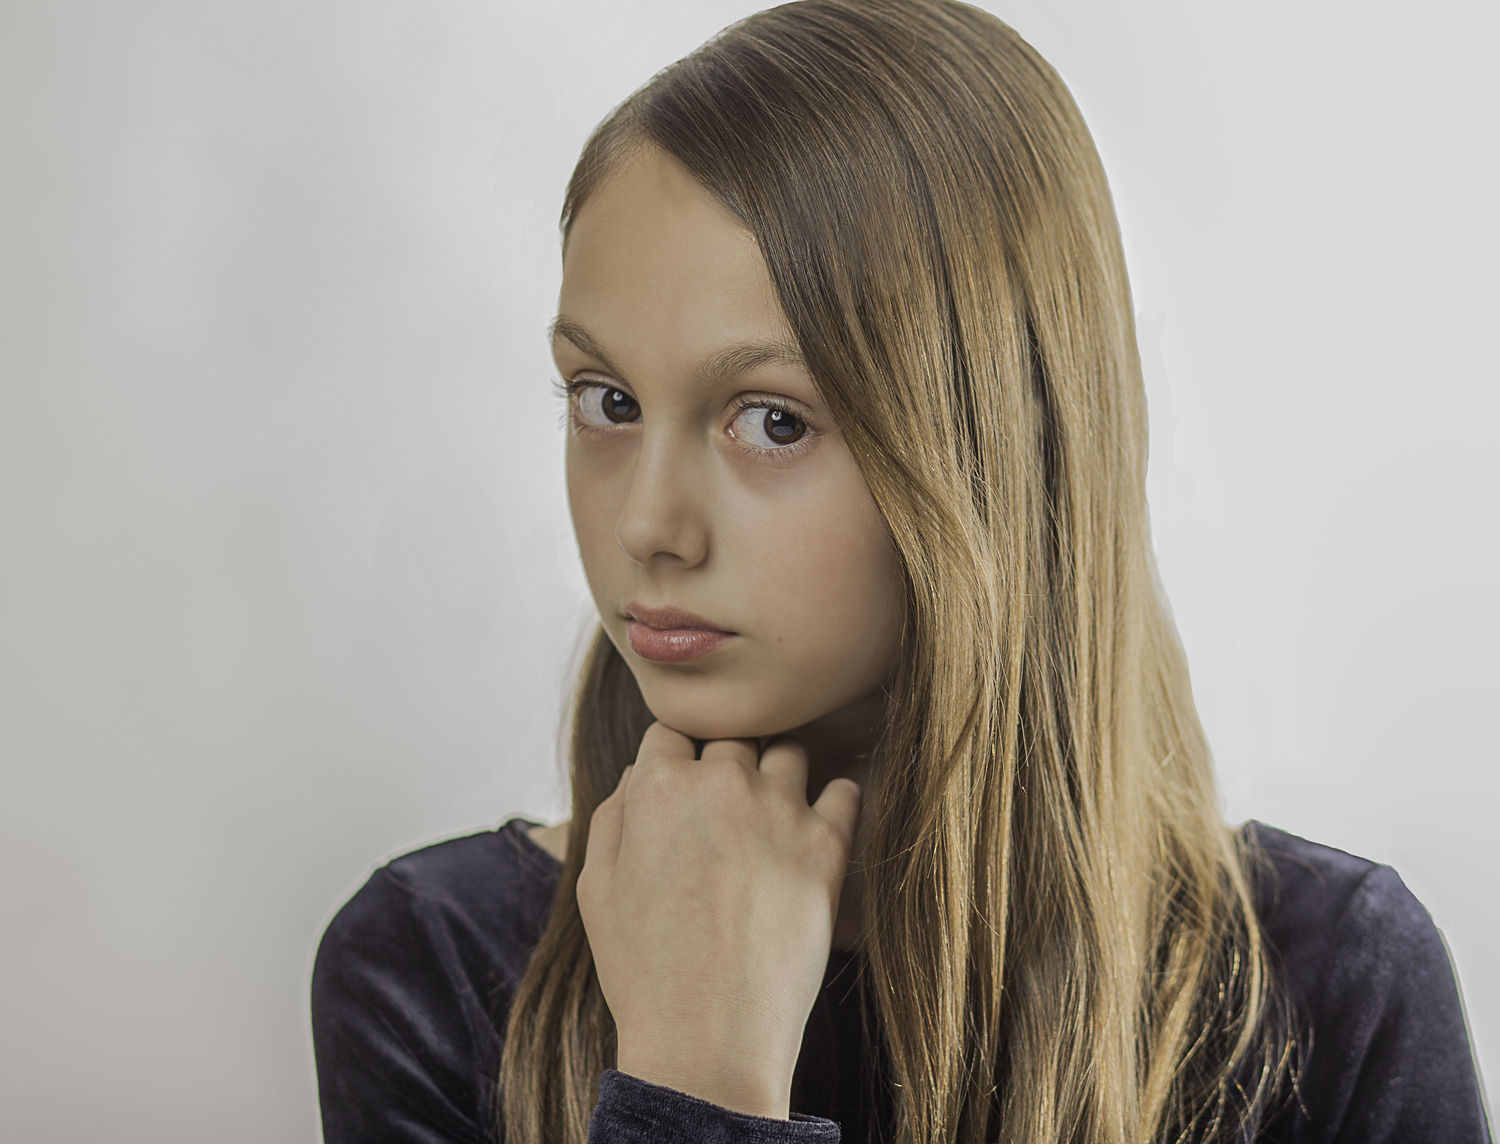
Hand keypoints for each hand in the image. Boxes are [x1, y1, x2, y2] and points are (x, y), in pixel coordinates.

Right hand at [576, 722, 861, 1118]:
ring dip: (777, 775)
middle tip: (725, 814)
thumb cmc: (644, 971)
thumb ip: (614, 815)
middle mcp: (720, 783)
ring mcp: (779, 810)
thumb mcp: (596, 889)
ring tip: (771, 819)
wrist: (707, 1038)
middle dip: (725, 765)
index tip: (681, 793)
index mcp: (657, 787)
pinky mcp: (827, 845)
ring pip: (787, 751)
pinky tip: (817, 830)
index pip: (670, 731)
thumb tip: (641, 772)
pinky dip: (835, 802)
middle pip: (730, 738)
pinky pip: (845, 791)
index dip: (674, 761)